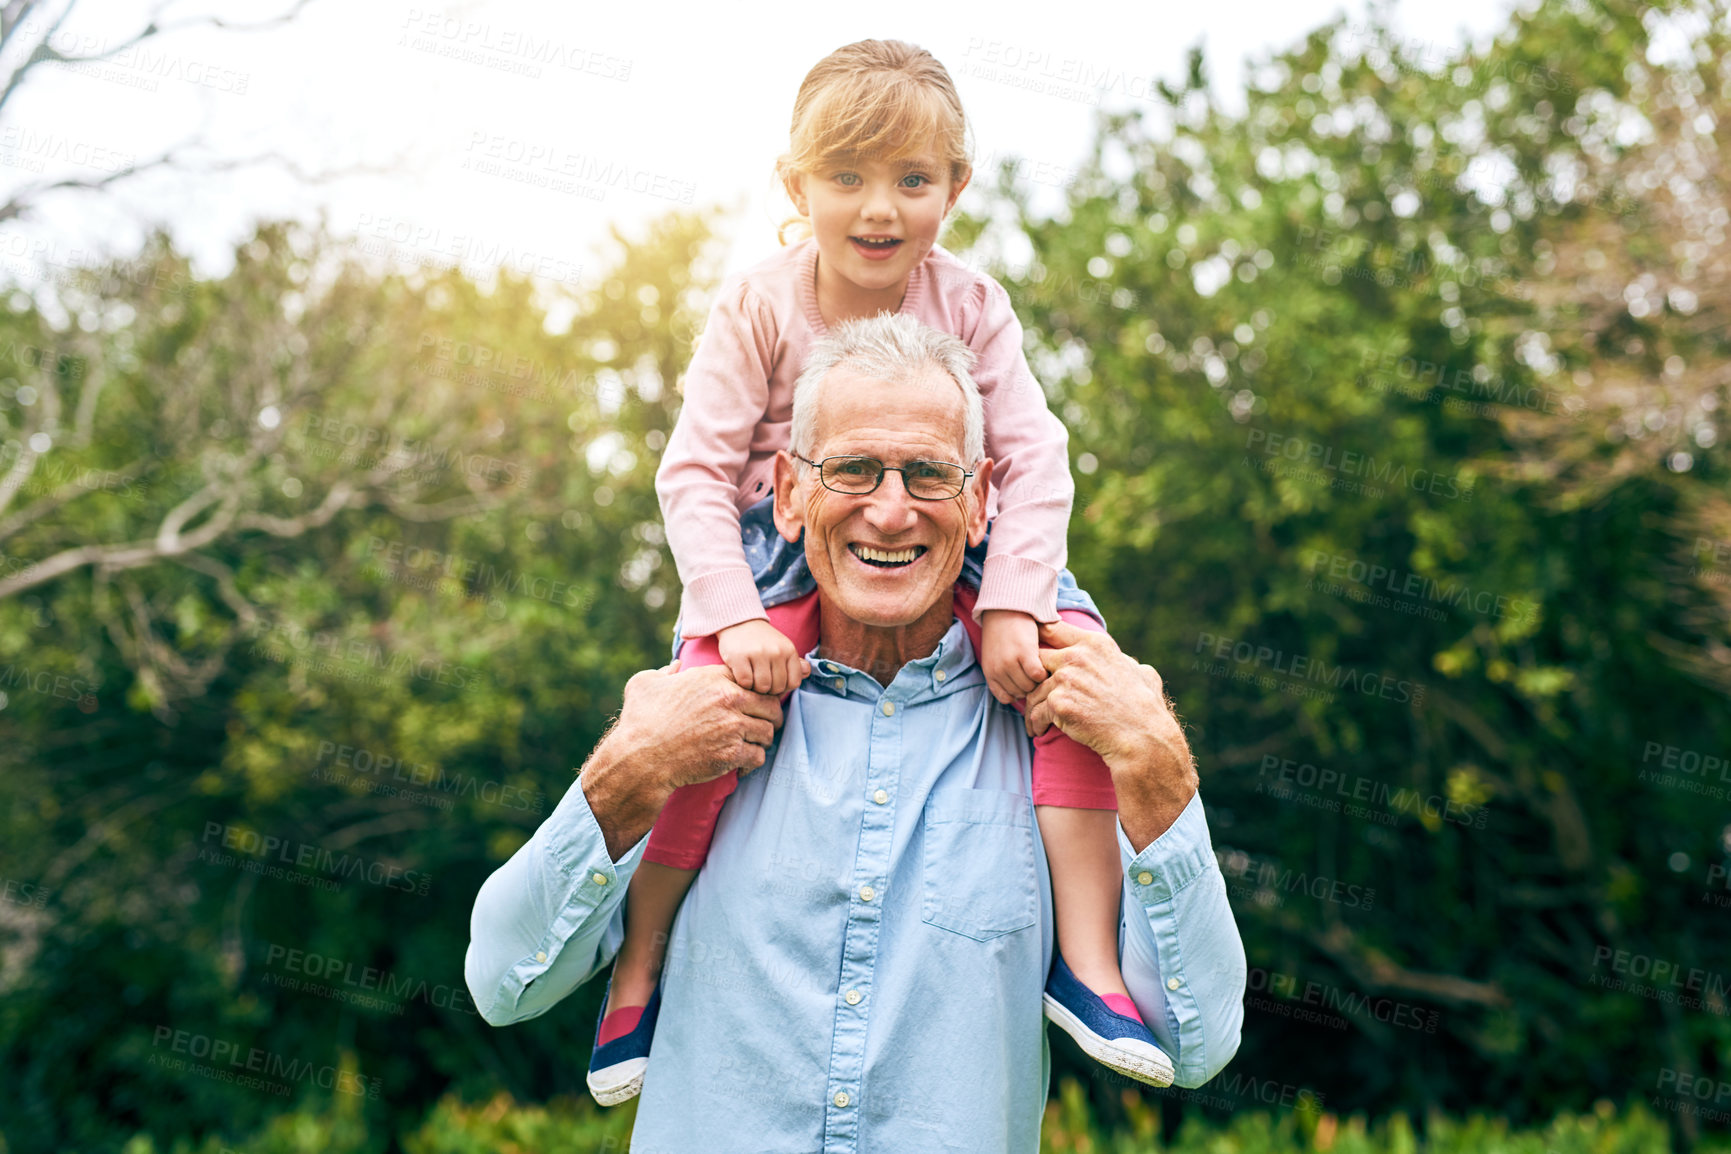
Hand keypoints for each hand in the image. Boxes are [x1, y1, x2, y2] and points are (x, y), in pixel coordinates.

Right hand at [613, 662, 785, 789]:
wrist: (640, 758)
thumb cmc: (640, 721)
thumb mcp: (644, 684)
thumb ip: (664, 672)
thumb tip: (675, 666)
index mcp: (713, 678)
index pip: (752, 679)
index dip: (756, 691)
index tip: (752, 702)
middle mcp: (728, 699)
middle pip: (770, 705)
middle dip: (769, 716)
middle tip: (761, 725)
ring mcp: (733, 727)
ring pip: (768, 731)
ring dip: (762, 739)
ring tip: (752, 744)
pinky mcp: (732, 753)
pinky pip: (759, 756)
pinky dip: (753, 761)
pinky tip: (743, 763)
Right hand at [717, 619, 810, 695]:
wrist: (739, 623)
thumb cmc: (762, 641)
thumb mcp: (782, 648)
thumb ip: (796, 663)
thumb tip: (807, 672)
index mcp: (789, 650)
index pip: (794, 683)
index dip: (784, 688)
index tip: (774, 682)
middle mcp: (776, 651)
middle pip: (777, 687)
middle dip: (769, 689)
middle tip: (760, 680)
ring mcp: (758, 653)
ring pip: (762, 687)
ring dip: (755, 688)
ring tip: (751, 677)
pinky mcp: (739, 657)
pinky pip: (745, 682)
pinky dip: (743, 683)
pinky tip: (742, 673)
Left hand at [980, 609, 1045, 704]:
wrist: (1004, 608)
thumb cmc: (1002, 633)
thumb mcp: (994, 657)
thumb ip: (1003, 675)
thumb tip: (1021, 695)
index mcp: (989, 673)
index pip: (1006, 698)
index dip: (1018, 693)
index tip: (1025, 683)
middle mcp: (998, 670)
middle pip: (1021, 693)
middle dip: (1030, 686)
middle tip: (1035, 673)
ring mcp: (1010, 662)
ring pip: (1030, 686)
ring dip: (1038, 679)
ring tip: (1039, 667)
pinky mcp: (1024, 653)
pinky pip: (1038, 675)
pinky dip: (1043, 672)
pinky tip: (1043, 663)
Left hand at [1022, 621, 1196, 849]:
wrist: (1142, 738)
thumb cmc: (1146, 709)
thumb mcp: (1142, 674)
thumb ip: (1126, 663)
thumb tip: (1126, 662)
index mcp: (1095, 644)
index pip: (1053, 629)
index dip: (1040, 639)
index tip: (1034, 654)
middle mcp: (1077, 656)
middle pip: (1035, 658)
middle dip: (1031, 676)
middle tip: (1029, 691)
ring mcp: (1066, 679)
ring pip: (1033, 690)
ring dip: (1031, 706)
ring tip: (1032, 719)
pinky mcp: (1058, 704)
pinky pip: (1036, 712)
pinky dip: (1035, 723)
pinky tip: (1038, 731)